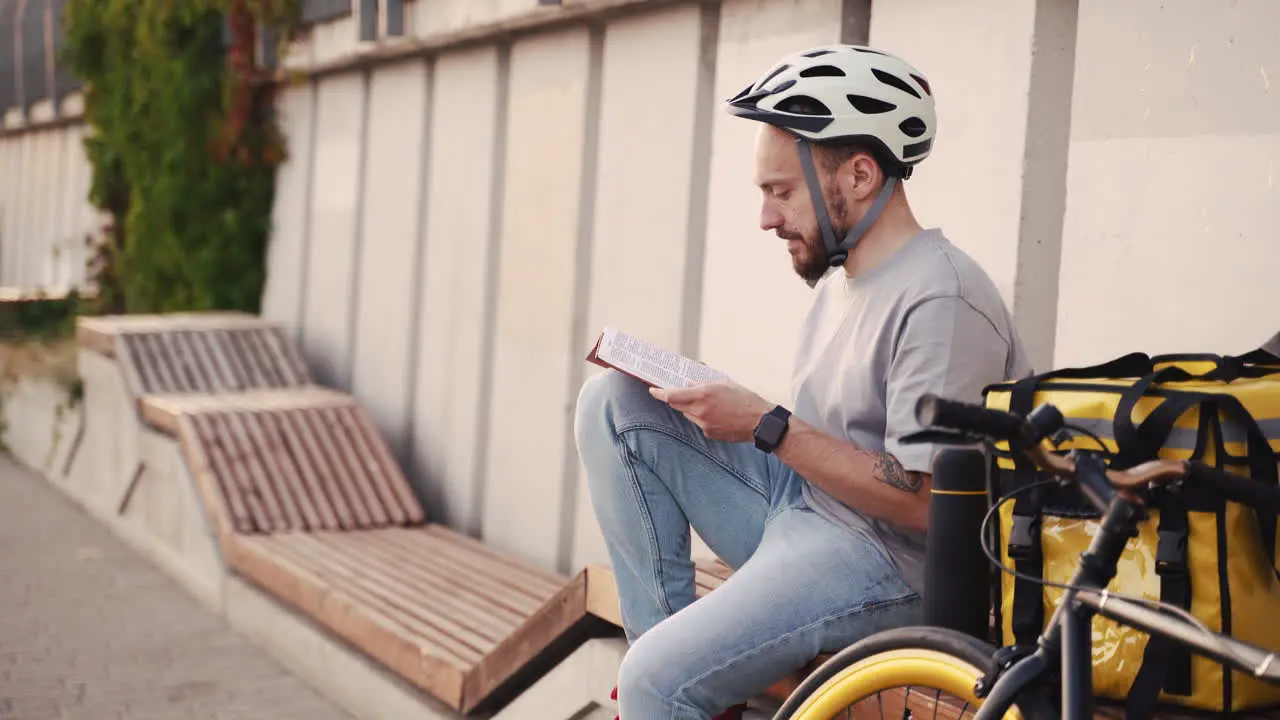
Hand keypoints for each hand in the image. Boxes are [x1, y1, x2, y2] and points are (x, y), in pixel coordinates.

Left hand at [650, 381, 773, 442]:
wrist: (759, 422)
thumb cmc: (744, 398)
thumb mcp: (724, 382)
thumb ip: (704, 381)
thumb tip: (690, 378)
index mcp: (703, 394)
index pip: (672, 395)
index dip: (659, 393)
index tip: (652, 390)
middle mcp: (700, 410)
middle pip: (677, 405)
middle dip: (675, 398)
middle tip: (677, 391)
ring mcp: (703, 424)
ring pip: (687, 414)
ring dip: (690, 407)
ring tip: (706, 402)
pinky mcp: (709, 433)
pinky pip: (698, 423)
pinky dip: (701, 416)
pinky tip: (716, 413)